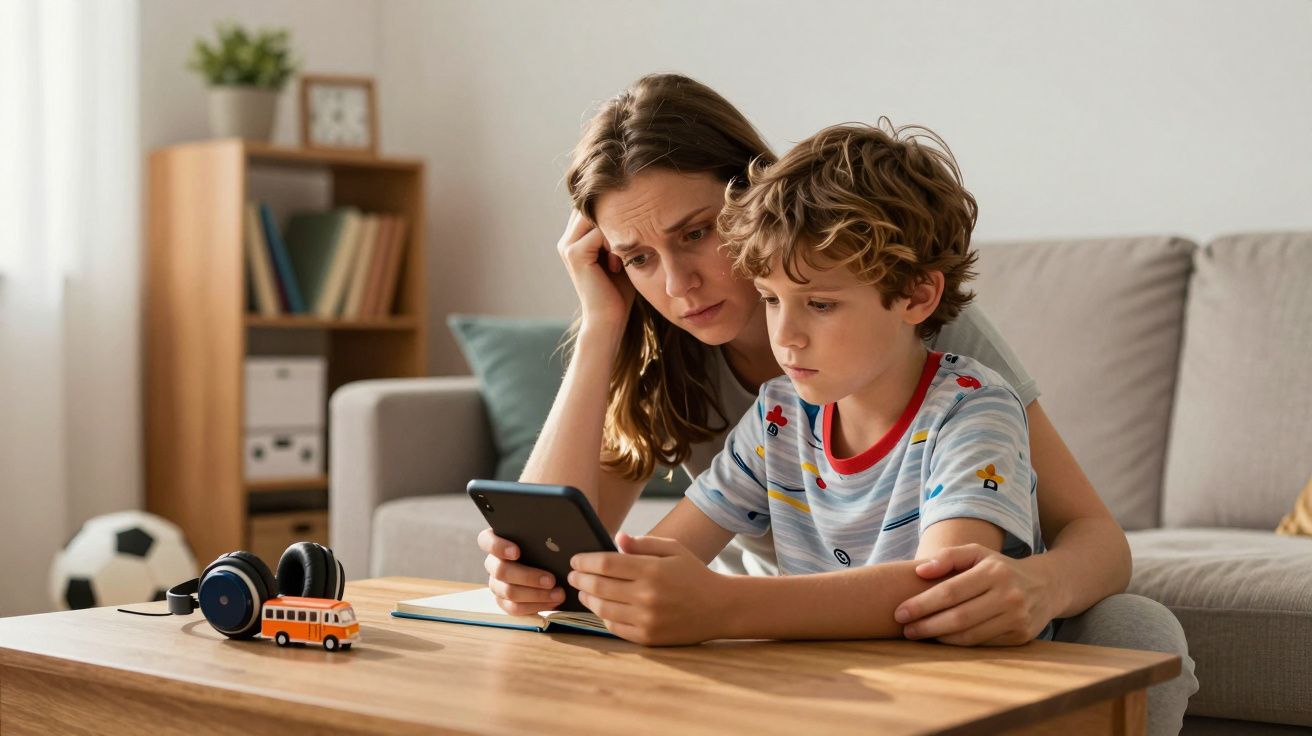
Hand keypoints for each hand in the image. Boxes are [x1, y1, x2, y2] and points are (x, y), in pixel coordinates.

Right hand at [477, 528, 565, 614]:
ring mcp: (496, 583)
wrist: (550, 566)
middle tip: (551, 580)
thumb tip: (555, 537)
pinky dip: (535, 606)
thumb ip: (541, 536)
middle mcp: (493, 563)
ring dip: (536, 594)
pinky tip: (552, 602)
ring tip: (558, 593)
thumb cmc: (545, 546)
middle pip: (501, 571)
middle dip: (528, 577)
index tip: (517, 552)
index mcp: (496, 542)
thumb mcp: (541, 538)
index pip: (486, 541)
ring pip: (509, 592)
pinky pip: (515, 608)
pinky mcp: (504, 601)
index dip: (498, 547)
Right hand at [556, 209, 635, 332]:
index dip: (617, 214)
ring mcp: (568, 245)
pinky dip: (615, 243)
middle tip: (631, 244)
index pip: (595, 207)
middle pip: (594, 207)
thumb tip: (640, 207)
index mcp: (575, 238)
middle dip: (618, 219)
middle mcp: (567, 239)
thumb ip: (621, 232)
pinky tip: (618, 265)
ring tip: (623, 257)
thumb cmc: (620, 290)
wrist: (609, 320)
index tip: (633, 236)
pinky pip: (600, 231)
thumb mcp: (621, 254)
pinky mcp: (575, 253)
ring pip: (598, 216)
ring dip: (617, 231)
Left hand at [569, 532, 726, 645]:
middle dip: (581, 578)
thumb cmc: (694, 574)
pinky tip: (600, 607)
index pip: (606, 564)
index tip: (576, 559)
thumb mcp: (673, 550)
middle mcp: (647, 596)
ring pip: (602, 609)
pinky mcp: (648, 638)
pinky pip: (614, 627)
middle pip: (599, 586)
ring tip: (583, 590)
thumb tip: (617, 538)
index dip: (585, 561)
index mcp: (652, 570)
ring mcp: (646, 620)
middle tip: (572, 574)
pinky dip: (603, 616)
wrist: (720, 608)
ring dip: (587, 598)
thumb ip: (643, 544)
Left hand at [894, 544, 1054, 645]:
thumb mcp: (977, 552)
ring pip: (970, 635)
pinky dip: (959, 644)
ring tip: (919, 635)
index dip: (922, 604)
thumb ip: (948, 557)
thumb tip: (919, 571)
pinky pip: (983, 644)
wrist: (1047, 585)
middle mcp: (1009, 595)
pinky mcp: (1021, 636)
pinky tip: (942, 639)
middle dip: (927, 625)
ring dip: (940, 638)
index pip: (950, 592)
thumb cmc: (1000, 567)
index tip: (900, 612)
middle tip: (905, 629)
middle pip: (958, 617)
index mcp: (994, 571)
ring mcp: (1017, 618)